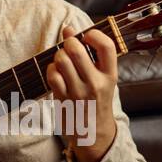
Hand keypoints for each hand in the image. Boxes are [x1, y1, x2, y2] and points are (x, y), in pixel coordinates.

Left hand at [45, 24, 117, 161]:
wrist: (94, 133)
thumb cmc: (97, 100)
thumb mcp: (103, 79)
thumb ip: (90, 54)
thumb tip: (69, 29)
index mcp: (110, 76)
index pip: (107, 46)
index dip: (94, 34)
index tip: (87, 36)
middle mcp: (95, 84)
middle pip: (76, 51)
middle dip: (69, 42)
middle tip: (69, 46)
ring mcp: (78, 93)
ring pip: (61, 60)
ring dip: (58, 55)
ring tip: (62, 60)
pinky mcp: (63, 99)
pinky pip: (52, 75)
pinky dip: (51, 69)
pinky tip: (56, 72)